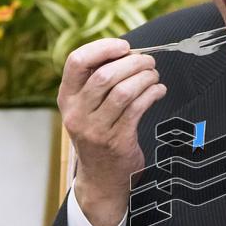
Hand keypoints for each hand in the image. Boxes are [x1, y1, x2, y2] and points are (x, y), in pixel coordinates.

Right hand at [58, 37, 166, 225]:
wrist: (101, 179)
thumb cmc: (98, 135)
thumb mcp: (85, 109)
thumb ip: (97, 82)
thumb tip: (127, 52)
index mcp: (67, 99)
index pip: (76, 62)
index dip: (102, 48)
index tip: (124, 46)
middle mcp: (77, 113)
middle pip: (104, 75)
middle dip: (132, 62)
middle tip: (148, 61)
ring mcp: (96, 129)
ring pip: (123, 91)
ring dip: (144, 77)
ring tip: (154, 75)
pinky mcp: (117, 141)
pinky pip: (137, 108)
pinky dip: (152, 93)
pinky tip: (158, 90)